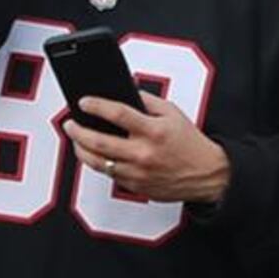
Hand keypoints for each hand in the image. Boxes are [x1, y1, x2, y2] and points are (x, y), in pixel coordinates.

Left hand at [70, 93, 232, 203]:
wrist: (208, 175)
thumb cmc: (190, 143)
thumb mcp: (173, 113)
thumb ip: (147, 100)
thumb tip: (125, 90)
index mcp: (153, 131)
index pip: (117, 114)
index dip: (96, 106)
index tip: (84, 102)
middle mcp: (144, 153)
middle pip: (99, 142)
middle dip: (78, 131)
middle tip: (70, 123)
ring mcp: (138, 173)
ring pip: (98, 162)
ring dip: (81, 150)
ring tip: (76, 140)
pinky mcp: (136, 187)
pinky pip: (109, 175)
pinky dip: (98, 163)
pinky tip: (94, 154)